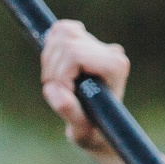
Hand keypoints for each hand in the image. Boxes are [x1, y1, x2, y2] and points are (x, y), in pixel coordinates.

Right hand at [41, 20, 129, 155]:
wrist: (98, 130)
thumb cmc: (92, 133)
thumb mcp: (81, 132)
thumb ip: (70, 113)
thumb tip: (57, 93)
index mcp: (115, 67)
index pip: (74, 54)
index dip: (60, 75)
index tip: (63, 95)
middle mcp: (111, 52)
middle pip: (65, 42)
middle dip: (52, 68)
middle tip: (56, 91)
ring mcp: (99, 45)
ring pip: (61, 32)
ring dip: (49, 59)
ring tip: (57, 84)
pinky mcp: (87, 42)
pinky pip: (60, 29)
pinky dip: (50, 47)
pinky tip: (56, 68)